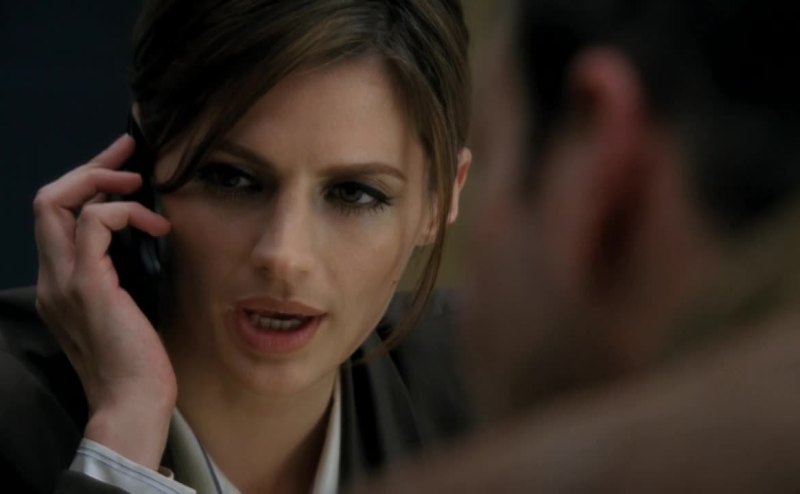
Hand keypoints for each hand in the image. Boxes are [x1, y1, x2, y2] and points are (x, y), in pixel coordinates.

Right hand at [33, 135, 173, 469]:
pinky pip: (94, 223)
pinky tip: (155, 226)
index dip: (85, 185)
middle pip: (48, 200)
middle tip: (128, 150)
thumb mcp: (127, 309)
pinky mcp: (88, 286)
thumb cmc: (139, 362)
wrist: (133, 403)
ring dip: (104, 180)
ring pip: (58, 203)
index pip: (56, 219)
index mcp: (60, 285)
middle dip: (90, 166)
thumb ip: (121, 275)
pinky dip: (124, 212)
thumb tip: (146, 238)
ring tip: (141, 184)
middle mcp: (51, 280)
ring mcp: (63, 282)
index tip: (122, 168)